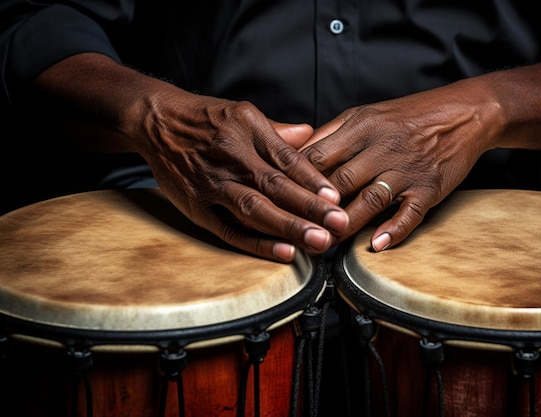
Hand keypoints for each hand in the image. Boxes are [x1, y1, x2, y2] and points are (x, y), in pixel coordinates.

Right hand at [33, 53, 348, 261]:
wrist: (156, 121)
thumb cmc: (205, 119)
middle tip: (339, 225)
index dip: (313, 180)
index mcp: (248, 131)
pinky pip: (228, 228)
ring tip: (318, 242)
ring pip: (255, 209)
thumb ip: (278, 131)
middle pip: (276, 186)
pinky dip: (255, 242)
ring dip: (288, 227)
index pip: (287, 159)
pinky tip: (282, 253)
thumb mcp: (243, 113)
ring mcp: (213, 184)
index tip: (336, 198)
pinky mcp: (196, 205)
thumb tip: (311, 135)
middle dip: (309, 208)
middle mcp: (232, 157)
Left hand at [301, 51, 540, 251]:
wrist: (462, 113)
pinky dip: (394, 230)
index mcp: (359, 127)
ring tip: (327, 243)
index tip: (279, 202)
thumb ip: (330, 136)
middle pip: (339, 181)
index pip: (317, 157)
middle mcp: (381, 147)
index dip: (296, 182)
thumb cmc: (406, 116)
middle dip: (315, 209)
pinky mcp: (430, 187)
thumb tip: (295, 157)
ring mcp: (407, 169)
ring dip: (347, 223)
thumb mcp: (364, 115)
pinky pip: (410, 212)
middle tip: (295, 232)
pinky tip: (377, 245)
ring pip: (370, 199)